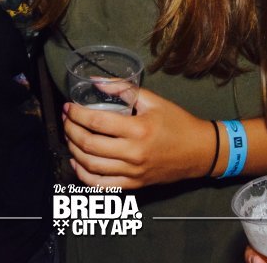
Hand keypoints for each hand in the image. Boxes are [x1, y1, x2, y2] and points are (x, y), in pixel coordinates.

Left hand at [63, 87, 211, 188]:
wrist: (200, 151)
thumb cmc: (178, 123)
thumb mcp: (153, 100)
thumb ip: (124, 89)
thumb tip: (96, 81)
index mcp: (138, 129)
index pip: (97, 122)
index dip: (77, 114)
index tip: (68, 107)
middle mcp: (133, 153)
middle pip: (89, 145)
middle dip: (70, 130)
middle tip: (66, 120)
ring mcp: (133, 172)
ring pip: (91, 166)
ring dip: (74, 150)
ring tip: (69, 137)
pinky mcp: (134, 184)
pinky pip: (102, 185)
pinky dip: (84, 176)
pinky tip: (77, 163)